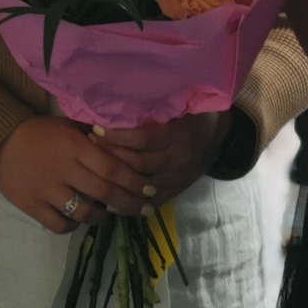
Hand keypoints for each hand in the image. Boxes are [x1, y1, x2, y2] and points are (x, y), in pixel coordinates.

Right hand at [0, 115, 156, 233]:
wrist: (1, 141)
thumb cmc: (41, 132)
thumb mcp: (70, 127)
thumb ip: (96, 137)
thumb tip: (128, 143)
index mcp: (75, 147)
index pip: (112, 168)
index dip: (134, 182)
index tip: (150, 191)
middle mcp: (63, 169)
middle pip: (104, 193)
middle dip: (129, 204)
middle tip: (144, 210)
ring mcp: (46, 190)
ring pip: (83, 213)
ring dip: (102, 217)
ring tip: (109, 216)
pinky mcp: (31, 205)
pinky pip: (59, 225)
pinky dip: (73, 226)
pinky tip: (79, 221)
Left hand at [91, 113, 229, 206]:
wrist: (218, 137)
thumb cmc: (193, 115)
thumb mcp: (180, 105)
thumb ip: (155, 108)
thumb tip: (119, 103)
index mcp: (180, 135)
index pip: (143, 139)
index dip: (118, 136)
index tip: (96, 128)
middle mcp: (179, 158)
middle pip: (138, 162)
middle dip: (110, 155)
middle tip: (89, 146)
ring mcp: (178, 178)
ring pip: (141, 184)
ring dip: (116, 179)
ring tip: (93, 171)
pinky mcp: (177, 190)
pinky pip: (150, 202)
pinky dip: (129, 204)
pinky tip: (110, 202)